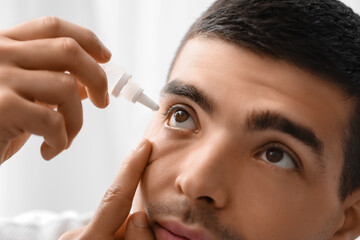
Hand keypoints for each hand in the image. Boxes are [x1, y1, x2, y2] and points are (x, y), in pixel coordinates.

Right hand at [0, 16, 110, 162]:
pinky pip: (53, 121)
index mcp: (5, 47)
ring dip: (77, 120)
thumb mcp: (23, 97)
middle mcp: (1, 54)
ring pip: (67, 86)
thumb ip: (50, 84)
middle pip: (68, 50)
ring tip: (64, 138)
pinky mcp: (1, 107)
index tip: (106, 57)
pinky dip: (61, 140)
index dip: (87, 40)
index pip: (53, 27)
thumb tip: (90, 84)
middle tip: (102, 101)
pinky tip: (49, 150)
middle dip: (97, 77)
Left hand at [59, 139, 154, 239]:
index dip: (132, 169)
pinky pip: (108, 231)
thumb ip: (140, 239)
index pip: (116, 197)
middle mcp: (79, 236)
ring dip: (129, 233)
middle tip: (149, 237)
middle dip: (139, 221)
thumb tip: (138, 215)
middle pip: (123, 215)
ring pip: (117, 224)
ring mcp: (75, 239)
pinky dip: (118, 236)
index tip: (143, 145)